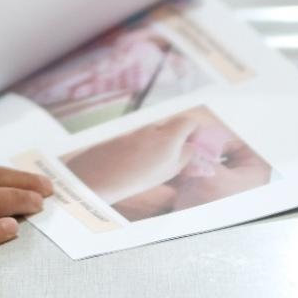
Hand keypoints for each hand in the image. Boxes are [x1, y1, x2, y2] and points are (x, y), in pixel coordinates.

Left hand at [62, 109, 205, 204]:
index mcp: (169, 134)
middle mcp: (153, 127)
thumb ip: (185, 156)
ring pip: (153, 135)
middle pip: (171, 128)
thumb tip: (191, 147)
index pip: (189, 122)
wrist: (101, 175)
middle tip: (176, 159)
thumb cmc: (139, 175)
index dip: (196, 132)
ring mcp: (136, 130)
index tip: (197, 144)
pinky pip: (137, 139)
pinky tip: (136, 165)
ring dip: (157, 146)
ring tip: (153, 166)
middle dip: (176, 140)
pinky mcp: (121, 136)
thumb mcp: (171, 170)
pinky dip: (141, 149)